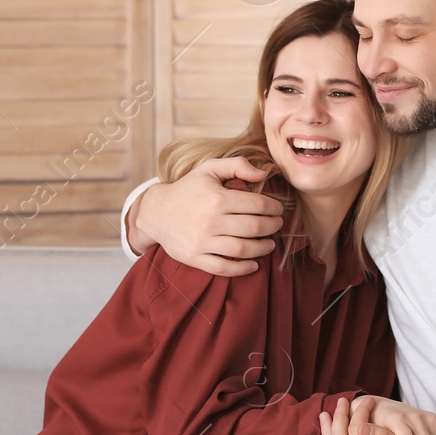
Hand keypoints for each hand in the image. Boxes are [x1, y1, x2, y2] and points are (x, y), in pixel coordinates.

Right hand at [131, 158, 282, 274]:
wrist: (156, 212)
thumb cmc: (187, 189)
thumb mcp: (209, 169)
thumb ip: (237, 165)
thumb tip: (263, 175)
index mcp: (217, 198)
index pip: (257, 204)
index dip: (274, 207)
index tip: (279, 209)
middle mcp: (210, 221)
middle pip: (254, 227)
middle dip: (273, 226)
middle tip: (278, 225)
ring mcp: (202, 241)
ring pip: (242, 249)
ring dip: (263, 248)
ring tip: (270, 244)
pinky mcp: (194, 257)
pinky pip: (224, 268)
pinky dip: (242, 269)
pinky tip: (254, 264)